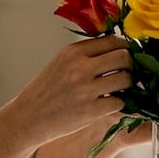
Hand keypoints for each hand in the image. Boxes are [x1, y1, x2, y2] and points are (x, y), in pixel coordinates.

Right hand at [6, 35, 132, 146]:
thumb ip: (85, 55)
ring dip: (127, 85)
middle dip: (130, 65)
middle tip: (125, 73)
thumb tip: (118, 48)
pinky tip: (111, 105)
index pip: (112, 40)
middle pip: (123, 56)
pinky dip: (120, 104)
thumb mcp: (61, 63)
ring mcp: (86, 89)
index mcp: (73, 52)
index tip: (125, 56)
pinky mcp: (90, 111)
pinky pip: (120, 102)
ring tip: (119, 89)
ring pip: (126, 79)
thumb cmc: (46, 90)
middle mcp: (80, 67)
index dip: (124, 48)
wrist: (28, 117)